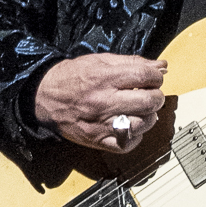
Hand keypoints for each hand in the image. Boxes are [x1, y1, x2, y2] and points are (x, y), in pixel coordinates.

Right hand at [33, 53, 167, 154]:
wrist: (44, 96)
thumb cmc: (73, 77)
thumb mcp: (101, 61)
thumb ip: (132, 62)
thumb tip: (161, 66)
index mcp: (104, 78)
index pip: (145, 77)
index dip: (156, 77)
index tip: (153, 79)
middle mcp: (103, 102)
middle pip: (148, 102)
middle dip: (156, 96)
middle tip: (150, 95)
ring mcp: (101, 124)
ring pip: (142, 125)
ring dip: (148, 117)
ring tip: (141, 110)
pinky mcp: (97, 141)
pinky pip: (127, 145)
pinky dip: (135, 137)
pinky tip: (131, 126)